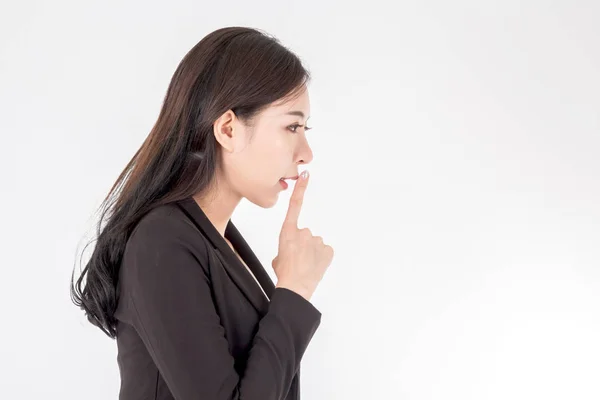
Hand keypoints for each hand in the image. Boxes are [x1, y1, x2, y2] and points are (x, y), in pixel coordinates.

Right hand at [272, 170, 333, 300]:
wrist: (295, 287)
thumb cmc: (283, 273)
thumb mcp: (278, 257)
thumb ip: (286, 247)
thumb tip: (292, 249)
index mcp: (288, 232)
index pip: (295, 205)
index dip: (300, 189)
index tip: (305, 175)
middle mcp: (304, 232)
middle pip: (305, 235)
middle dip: (303, 246)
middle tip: (297, 260)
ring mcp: (317, 240)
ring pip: (315, 245)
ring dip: (311, 253)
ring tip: (305, 266)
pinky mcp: (328, 249)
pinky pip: (325, 252)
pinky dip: (321, 258)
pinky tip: (314, 267)